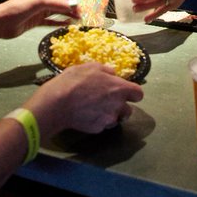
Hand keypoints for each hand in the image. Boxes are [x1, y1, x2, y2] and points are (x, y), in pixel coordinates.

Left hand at [0, 0, 78, 38]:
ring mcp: (39, 8)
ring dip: (67, 12)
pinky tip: (68, 23)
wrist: (2, 23)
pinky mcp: (36, 20)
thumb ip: (56, 3)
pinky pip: (51, 19)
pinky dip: (60, 21)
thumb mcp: (39, 3)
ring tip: (77, 18)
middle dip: (70, 1)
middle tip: (79, 10)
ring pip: (57, 8)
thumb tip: (72, 6)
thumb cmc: (18, 8)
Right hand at [23, 62, 143, 136]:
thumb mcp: (91, 67)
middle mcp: (118, 105)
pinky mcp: (98, 129)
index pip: (138, 94)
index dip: (132, 93)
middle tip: (106, 101)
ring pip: (115, 119)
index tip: (124, 91)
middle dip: (120, 106)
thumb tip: (113, 75)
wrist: (57, 103)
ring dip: (110, 115)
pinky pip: (102, 125)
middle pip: (128, 110)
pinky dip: (97, 121)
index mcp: (119, 88)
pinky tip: (86, 115)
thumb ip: (107, 71)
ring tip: (95, 108)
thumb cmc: (74, 81)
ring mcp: (108, 119)